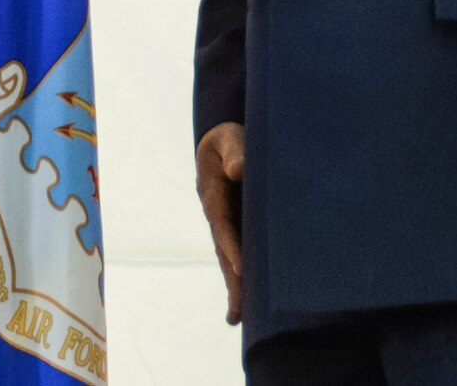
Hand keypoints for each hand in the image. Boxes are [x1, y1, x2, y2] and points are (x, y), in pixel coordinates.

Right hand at [195, 122, 244, 324]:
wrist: (224, 139)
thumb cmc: (229, 138)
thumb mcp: (229, 138)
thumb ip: (234, 151)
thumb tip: (238, 170)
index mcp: (213, 194)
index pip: (223, 225)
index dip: (232, 247)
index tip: (243, 269)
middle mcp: (217, 214)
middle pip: (224, 251)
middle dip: (232, 279)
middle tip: (238, 311)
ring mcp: (226, 223)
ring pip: (230, 258)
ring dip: (235, 285)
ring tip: (237, 317)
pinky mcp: (238, 226)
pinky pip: (241, 253)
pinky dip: (243, 277)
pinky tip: (244, 305)